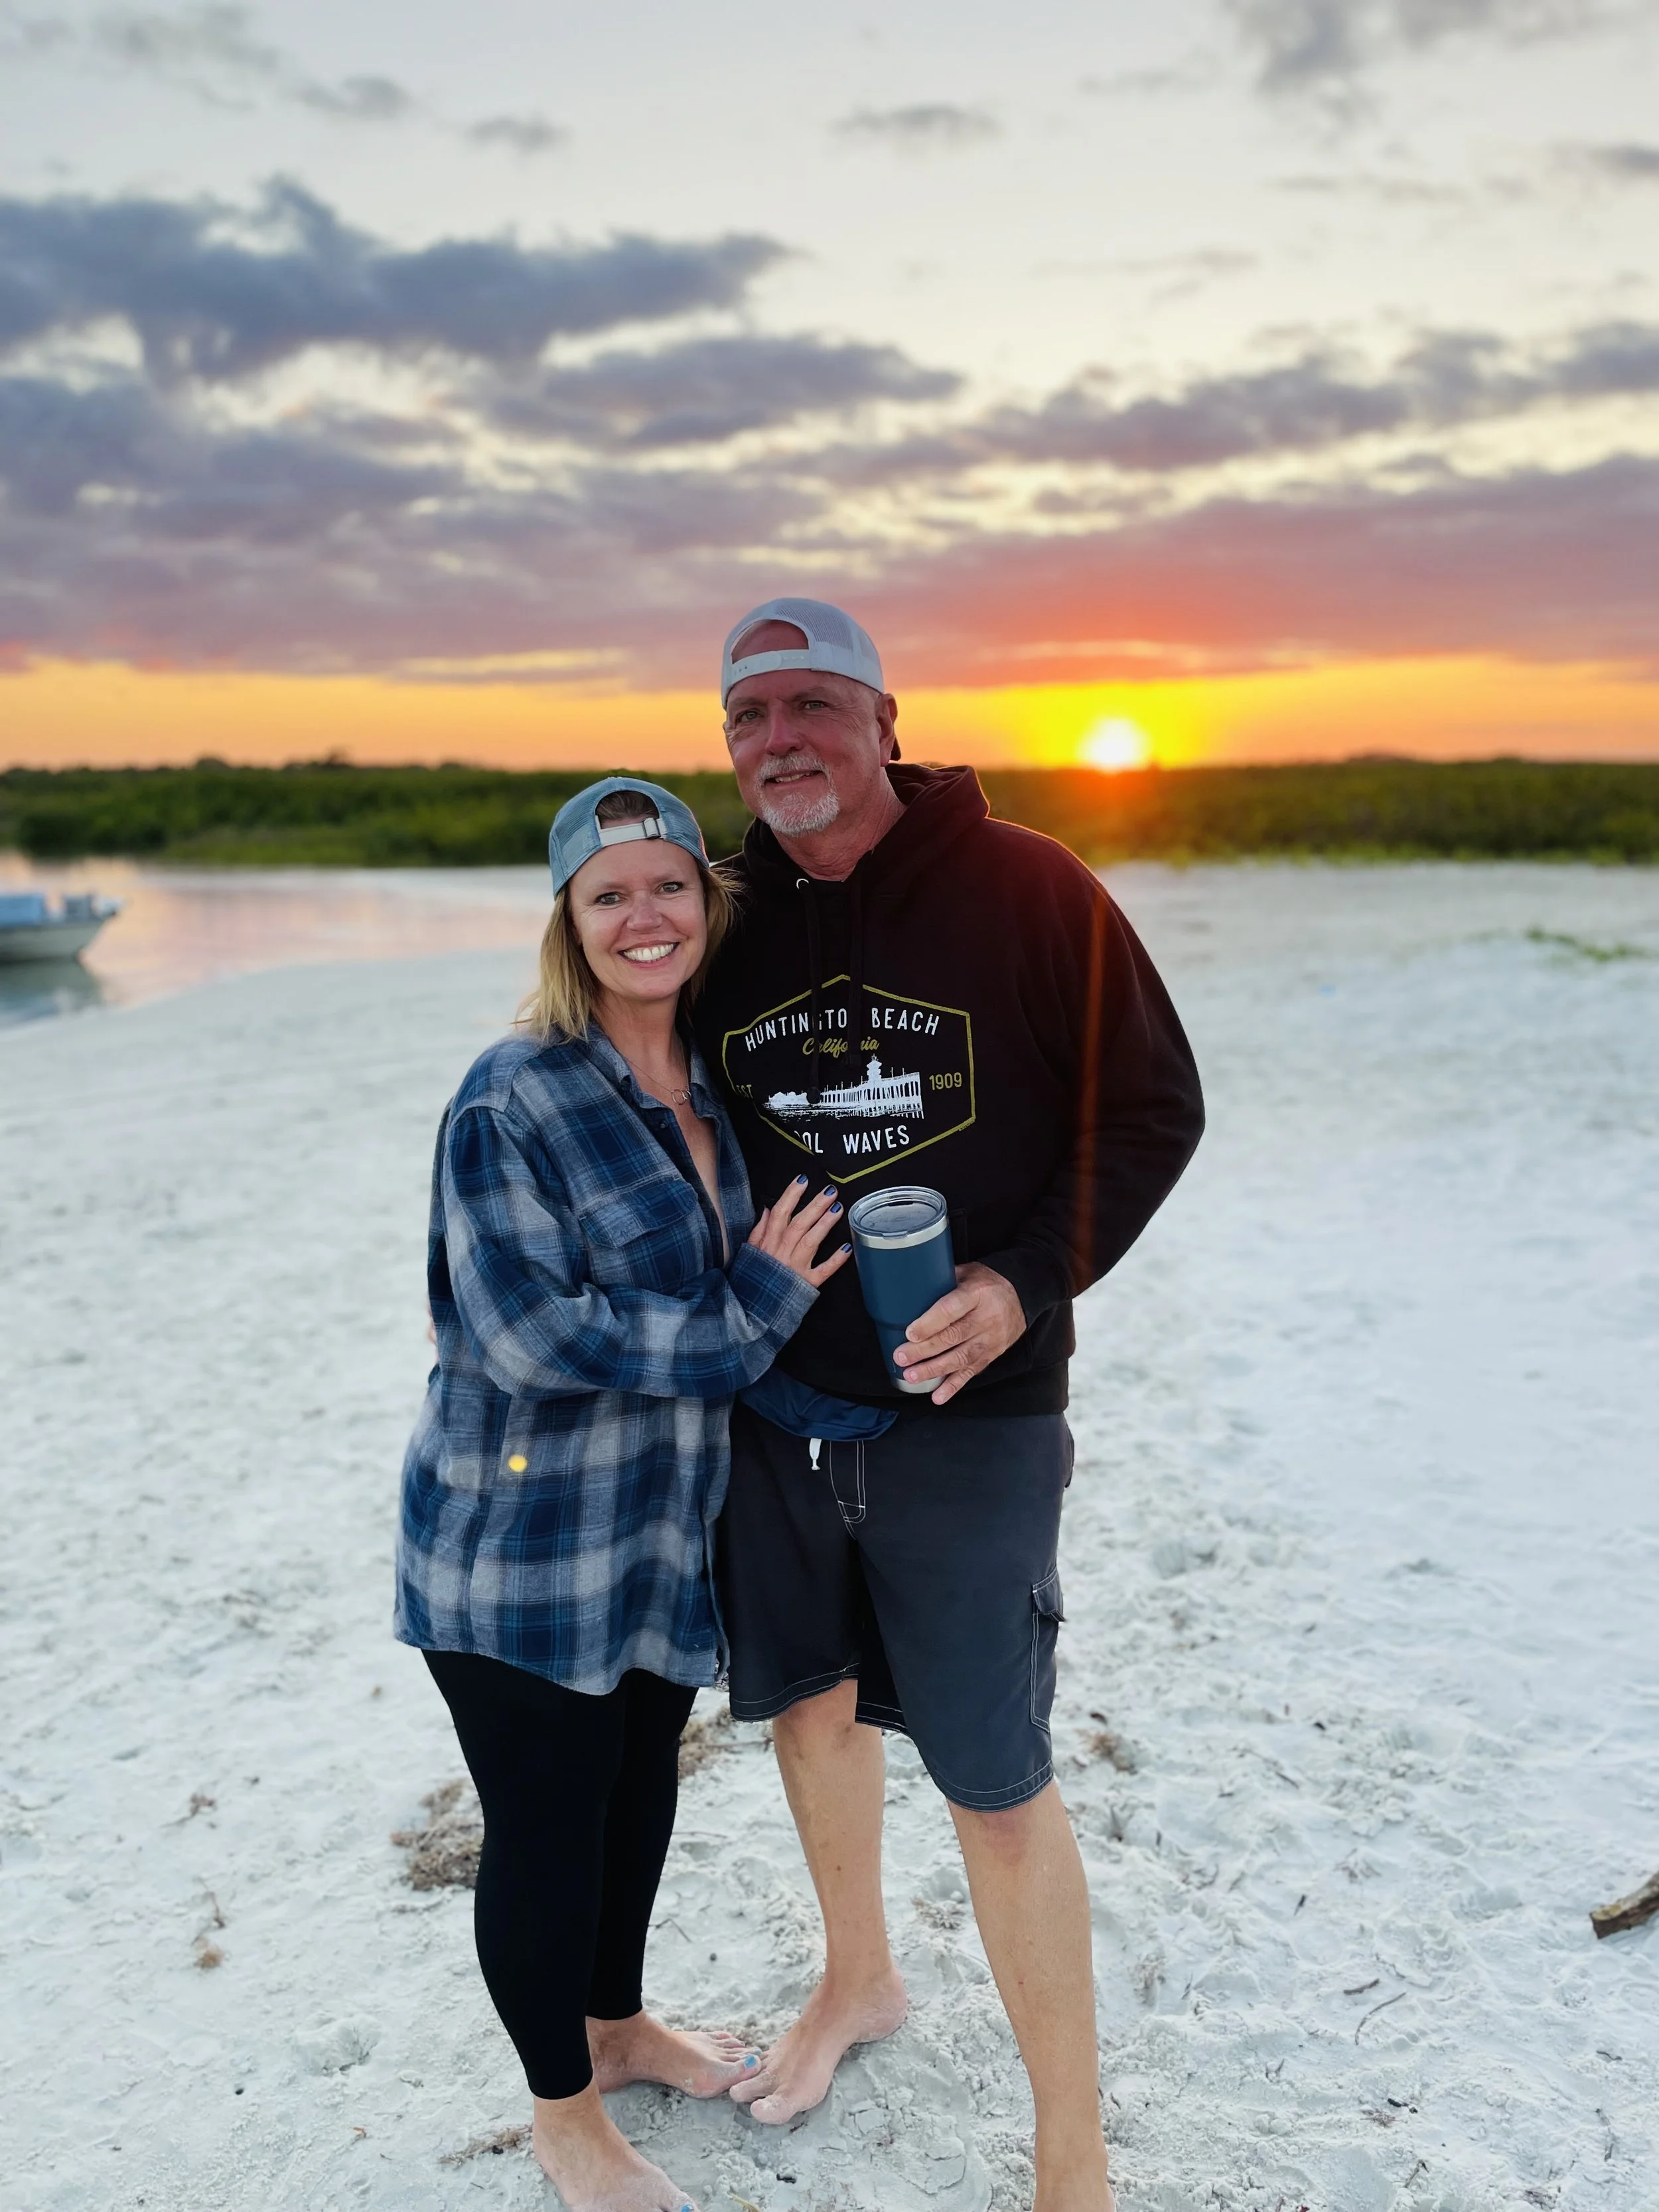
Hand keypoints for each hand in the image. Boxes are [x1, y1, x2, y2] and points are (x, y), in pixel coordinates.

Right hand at [748, 1176, 852, 1289]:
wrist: (752, 1309)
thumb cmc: (753, 1277)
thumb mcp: (750, 1251)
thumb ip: (759, 1230)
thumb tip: (767, 1209)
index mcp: (769, 1242)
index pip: (780, 1213)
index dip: (791, 1195)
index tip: (803, 1180)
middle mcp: (782, 1252)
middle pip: (800, 1223)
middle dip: (815, 1205)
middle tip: (830, 1191)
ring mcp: (795, 1267)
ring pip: (811, 1241)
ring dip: (825, 1224)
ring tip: (838, 1208)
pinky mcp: (807, 1283)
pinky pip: (823, 1271)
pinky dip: (835, 1260)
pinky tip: (847, 1248)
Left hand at [893, 1262, 1025, 1405]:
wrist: (1022, 1296)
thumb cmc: (988, 1283)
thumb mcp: (968, 1272)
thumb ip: (943, 1281)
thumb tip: (911, 1291)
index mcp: (977, 1294)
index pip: (951, 1310)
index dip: (930, 1323)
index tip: (910, 1334)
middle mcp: (986, 1318)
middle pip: (952, 1337)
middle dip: (924, 1350)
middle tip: (902, 1357)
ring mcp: (990, 1340)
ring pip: (960, 1358)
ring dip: (934, 1370)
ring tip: (912, 1376)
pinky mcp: (992, 1355)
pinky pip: (971, 1372)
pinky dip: (953, 1386)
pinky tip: (938, 1396)